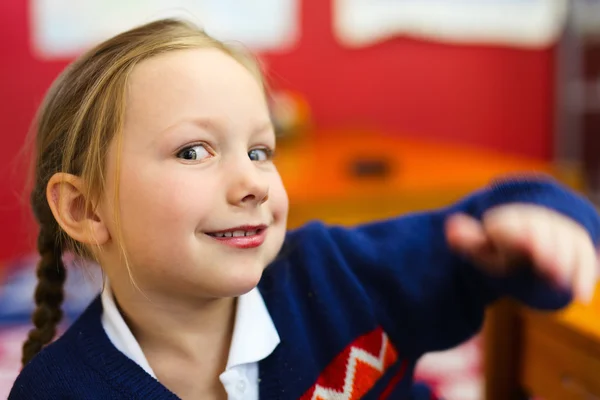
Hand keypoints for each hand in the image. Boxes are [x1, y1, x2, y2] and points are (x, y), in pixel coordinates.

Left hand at [445, 204, 598, 302]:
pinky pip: (586, 254)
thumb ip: (466, 240)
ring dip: (568, 263)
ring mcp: (560, 230)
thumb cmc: (500, 246)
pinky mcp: (578, 243)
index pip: (515, 227)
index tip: (527, 247)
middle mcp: (538, 221)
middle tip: (548, 268)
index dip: (522, 236)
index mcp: (509, 221)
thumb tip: (450, 229)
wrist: (531, 231)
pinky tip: (582, 296)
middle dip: (549, 248)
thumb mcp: (481, 246)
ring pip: (568, 242)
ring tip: (564, 284)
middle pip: (545, 232)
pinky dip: (585, 274)